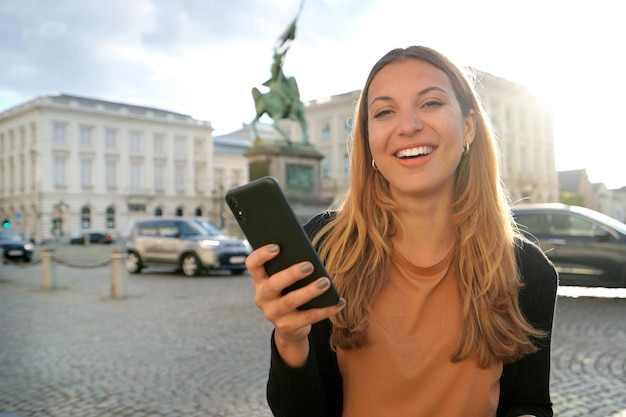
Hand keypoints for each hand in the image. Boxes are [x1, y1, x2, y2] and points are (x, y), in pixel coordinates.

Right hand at [246, 244, 344, 366]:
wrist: (290, 327)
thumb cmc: (290, 292)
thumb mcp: (286, 281)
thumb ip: (290, 267)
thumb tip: (309, 256)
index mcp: (260, 280)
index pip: (252, 265)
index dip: (261, 255)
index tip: (277, 246)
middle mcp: (262, 298)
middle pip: (272, 284)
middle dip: (291, 274)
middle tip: (309, 266)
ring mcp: (273, 314)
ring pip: (290, 302)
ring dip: (309, 291)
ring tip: (326, 282)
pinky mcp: (287, 327)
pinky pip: (308, 318)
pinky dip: (326, 310)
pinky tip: (338, 302)